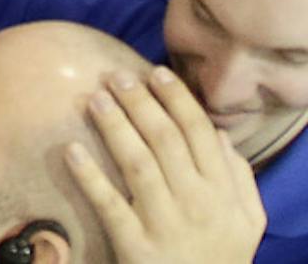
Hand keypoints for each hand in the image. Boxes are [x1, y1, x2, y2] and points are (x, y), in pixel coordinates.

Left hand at [65, 68, 265, 263]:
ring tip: (94, 98)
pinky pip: (110, 205)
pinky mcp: (136, 246)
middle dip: (140, 103)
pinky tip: (70, 149)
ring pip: (138, 165)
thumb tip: (219, 134)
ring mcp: (166, 225)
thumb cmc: (220, 257)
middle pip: (166, 141)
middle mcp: (198, 205)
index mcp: (224, 195)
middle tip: (115, 76)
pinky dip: (90, 177)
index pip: (200, 134)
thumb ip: (238, 177)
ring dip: (115, 128)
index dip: (177, 100)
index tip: (155, 72)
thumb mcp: (246, 222)